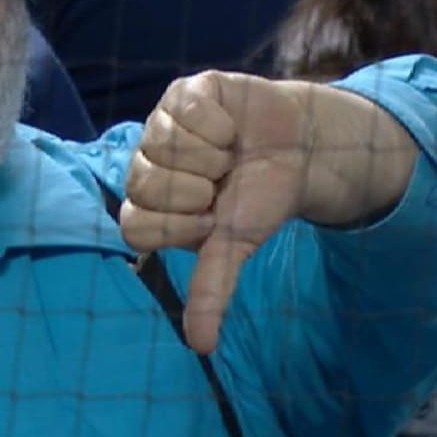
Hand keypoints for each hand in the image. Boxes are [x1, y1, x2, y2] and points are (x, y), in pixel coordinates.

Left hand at [120, 71, 312, 353]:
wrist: (301, 149)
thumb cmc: (260, 198)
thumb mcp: (235, 246)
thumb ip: (212, 289)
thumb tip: (201, 345)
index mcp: (150, 205)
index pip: (134, 226)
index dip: (180, 224)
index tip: (214, 218)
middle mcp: (147, 163)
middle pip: (144, 184)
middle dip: (198, 189)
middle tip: (223, 184)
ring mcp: (162, 124)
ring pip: (166, 145)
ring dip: (213, 155)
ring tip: (230, 154)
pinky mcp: (185, 92)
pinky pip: (187, 110)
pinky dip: (220, 123)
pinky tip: (232, 127)